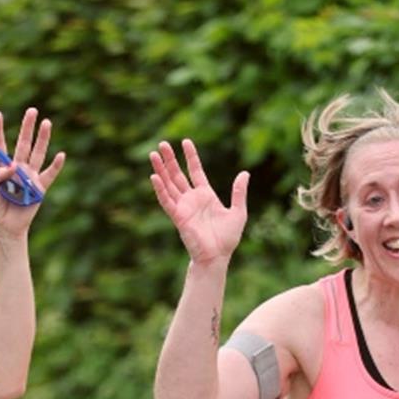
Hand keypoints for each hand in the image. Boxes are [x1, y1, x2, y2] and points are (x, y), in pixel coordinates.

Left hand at [0, 108, 65, 236]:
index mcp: (1, 167)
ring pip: (37, 154)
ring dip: (42, 139)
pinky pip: (49, 175)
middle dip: (27, 127)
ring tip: (47, 122)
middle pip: (22, 144)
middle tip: (32, 110)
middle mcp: (17, 168)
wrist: (6, 228)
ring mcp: (29, 177)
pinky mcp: (39, 188)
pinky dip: (56, 166)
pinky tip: (61, 155)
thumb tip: (12, 166)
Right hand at [149, 139, 248, 264]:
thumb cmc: (228, 238)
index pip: (195, 171)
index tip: (185, 141)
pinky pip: (166, 201)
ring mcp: (183, 207)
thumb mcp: (238, 212)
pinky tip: (154, 176)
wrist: (218, 256)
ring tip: (153, 154)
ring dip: (161, 170)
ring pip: (169, 184)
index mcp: (206, 195)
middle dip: (170, 159)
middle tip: (162, 143)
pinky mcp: (178, 217)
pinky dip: (160, 189)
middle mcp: (192, 199)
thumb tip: (245, 173)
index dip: (191, 156)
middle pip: (178, 174)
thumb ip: (239, 192)